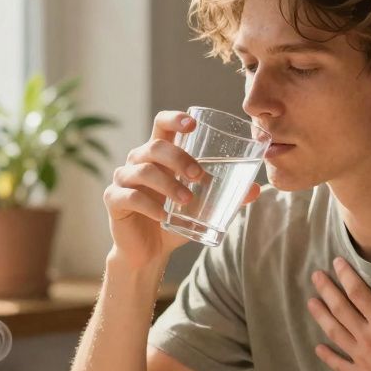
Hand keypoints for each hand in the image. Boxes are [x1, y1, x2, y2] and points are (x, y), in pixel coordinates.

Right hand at [103, 110, 260, 268]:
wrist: (149, 253)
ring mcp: (123, 179)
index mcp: (157, 155)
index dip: (175, 118)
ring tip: (187, 200)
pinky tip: (163, 216)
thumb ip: (226, 196)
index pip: (161, 125)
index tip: (193, 123)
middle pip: (155, 146)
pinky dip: (149, 205)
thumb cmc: (174, 222)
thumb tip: (256, 190)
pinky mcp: (114, 200)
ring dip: (168, 184)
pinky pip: (130, 197)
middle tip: (199, 176)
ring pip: (143, 171)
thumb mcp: (202, 207)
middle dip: (179, 158)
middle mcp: (137, 161)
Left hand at [306, 258, 370, 370]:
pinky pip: (339, 365)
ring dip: (321, 317)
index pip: (359, 293)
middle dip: (327, 290)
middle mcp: (366, 337)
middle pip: (341, 309)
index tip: (336, 262)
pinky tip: (318, 349)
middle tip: (315, 276)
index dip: (346, 276)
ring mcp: (361, 358)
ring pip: (335, 332)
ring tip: (310, 303)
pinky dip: (327, 356)